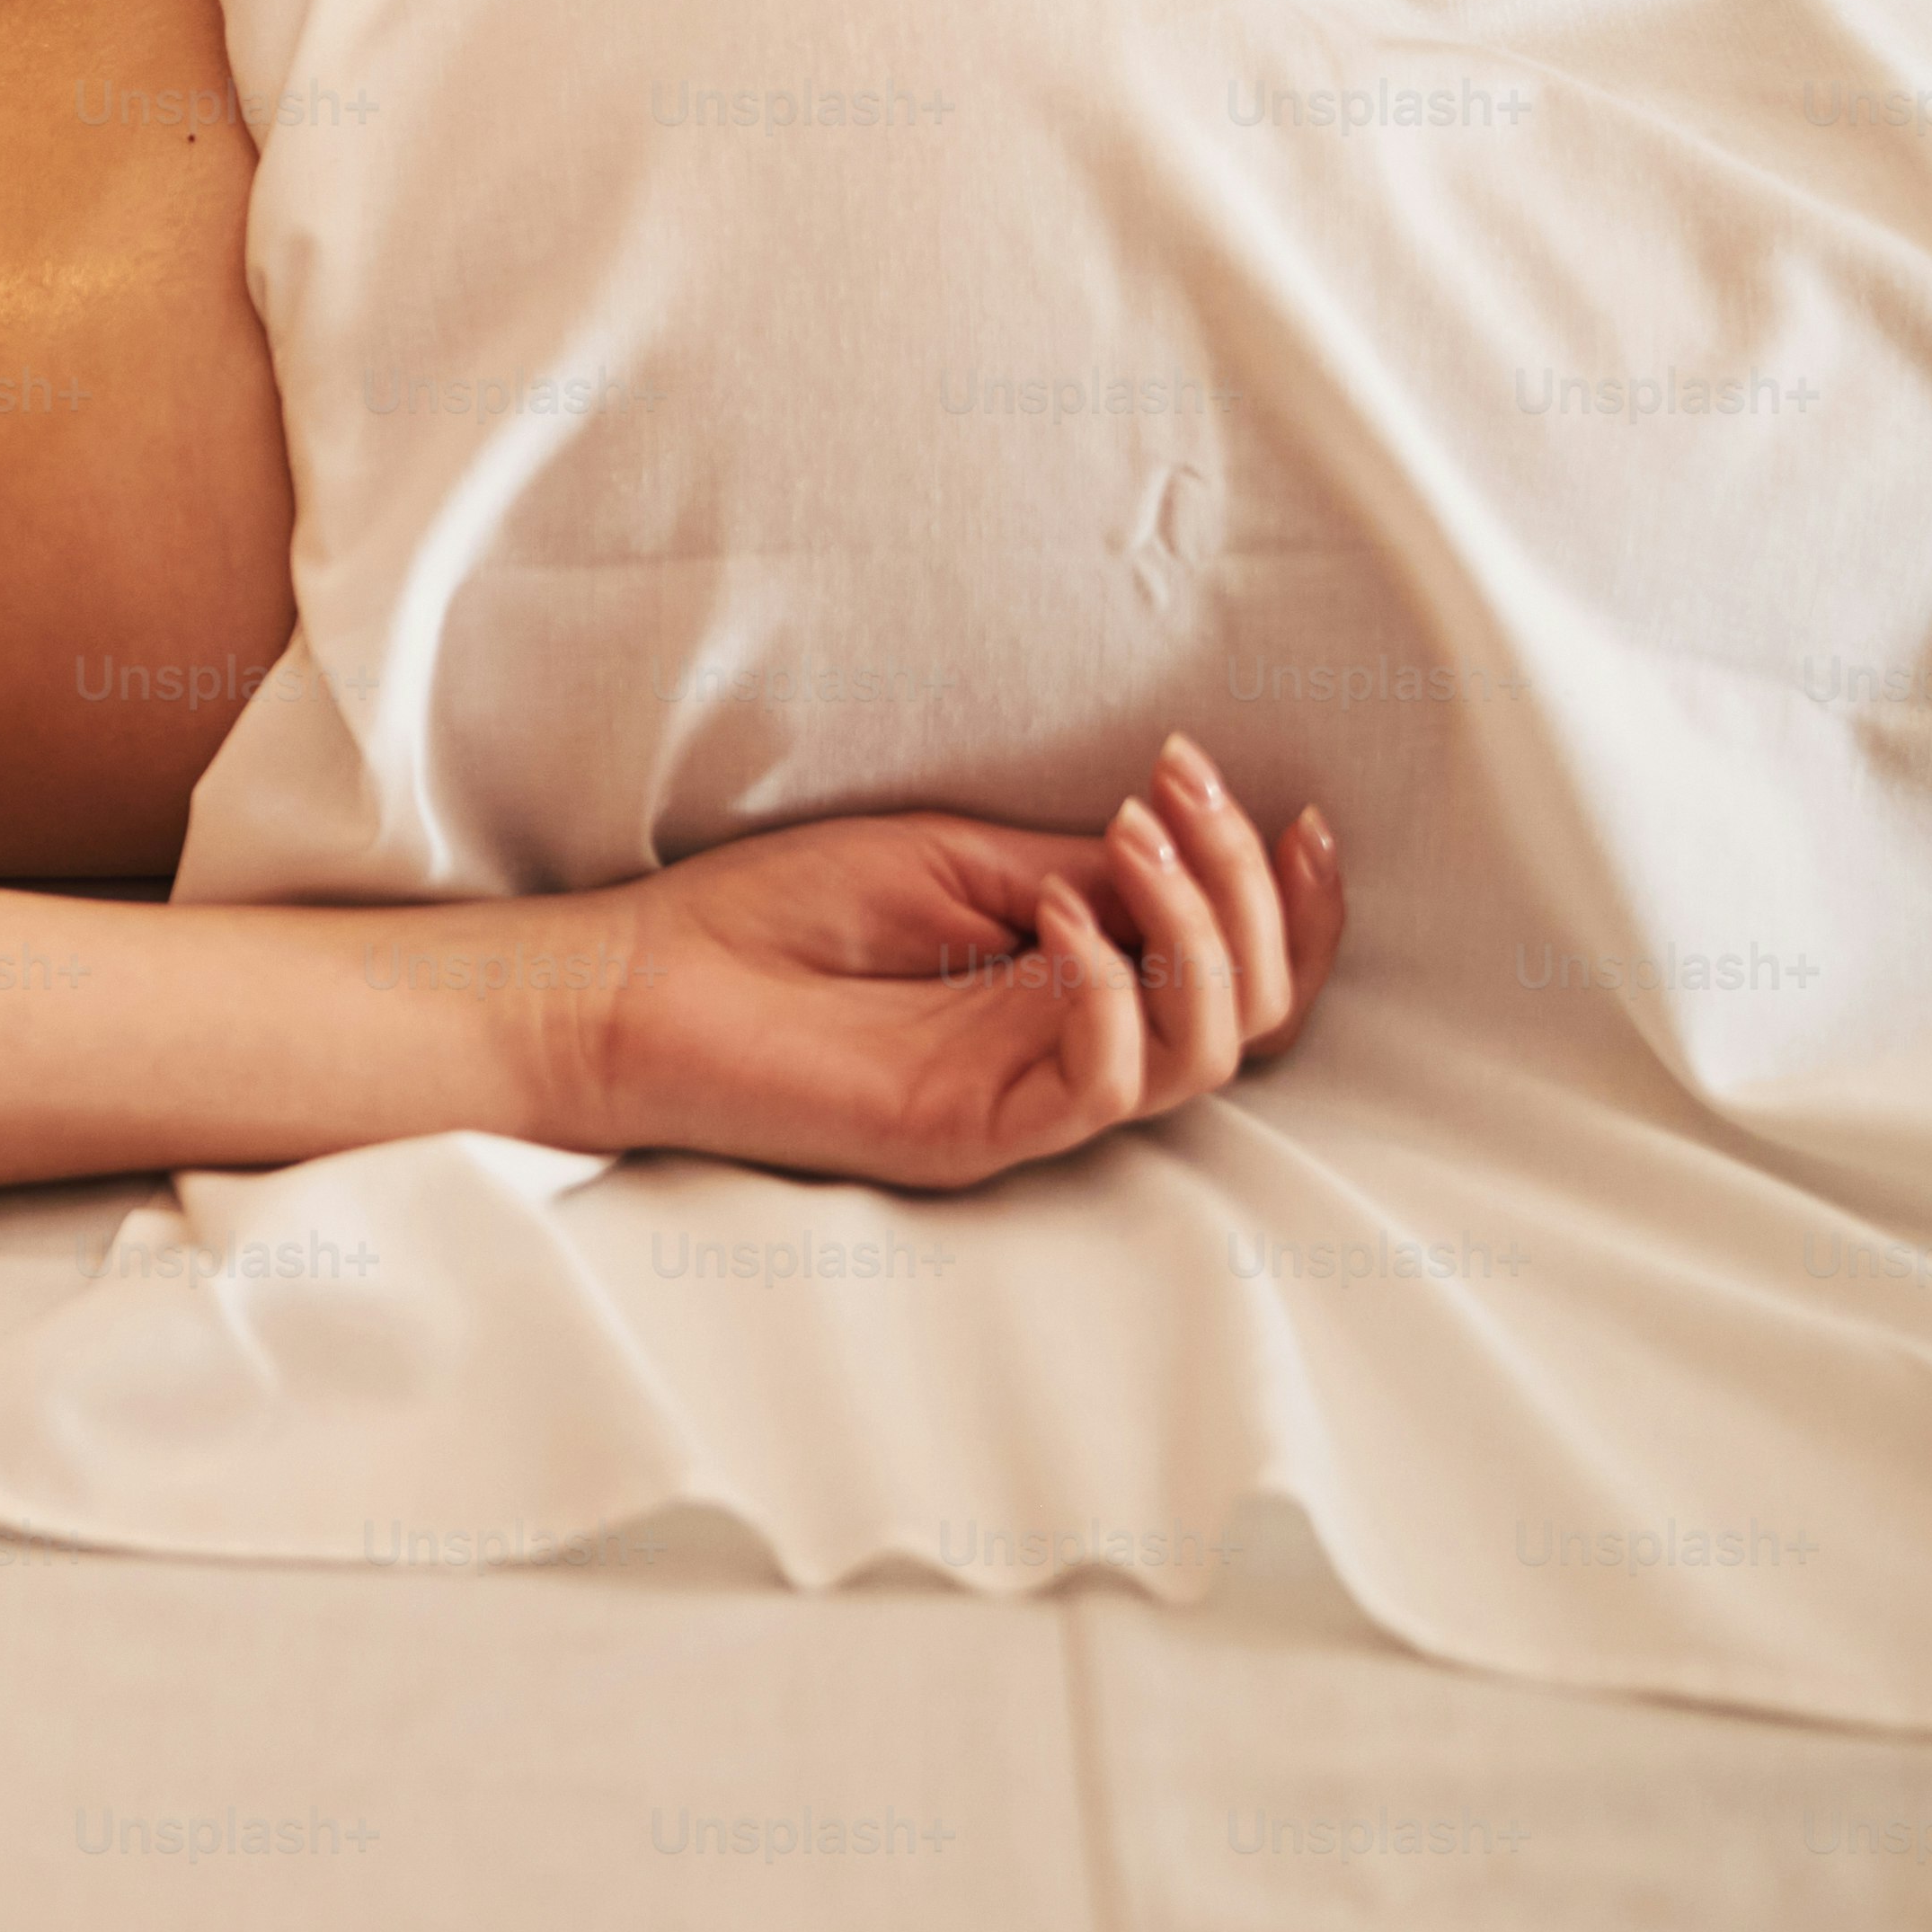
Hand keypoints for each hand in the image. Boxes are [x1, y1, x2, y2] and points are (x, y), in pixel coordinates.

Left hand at [548, 733, 1343, 1191]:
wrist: (635, 981)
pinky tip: (1047, 918)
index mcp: (1068, 984)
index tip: (1297, 814)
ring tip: (1133, 841)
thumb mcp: (951, 860)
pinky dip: (1106, 991)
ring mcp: (1026, 1098)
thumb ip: (1075, 870)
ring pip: (1202, 1056)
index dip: (1291, 906)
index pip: (1232, 971)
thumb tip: (1187, 853)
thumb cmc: (770, 915)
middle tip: (1189, 799)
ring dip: (1196, 934)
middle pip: (1247, 1014)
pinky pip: (1101, 1087)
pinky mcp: (977, 1133)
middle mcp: (1066, 1049)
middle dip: (1250, 897)